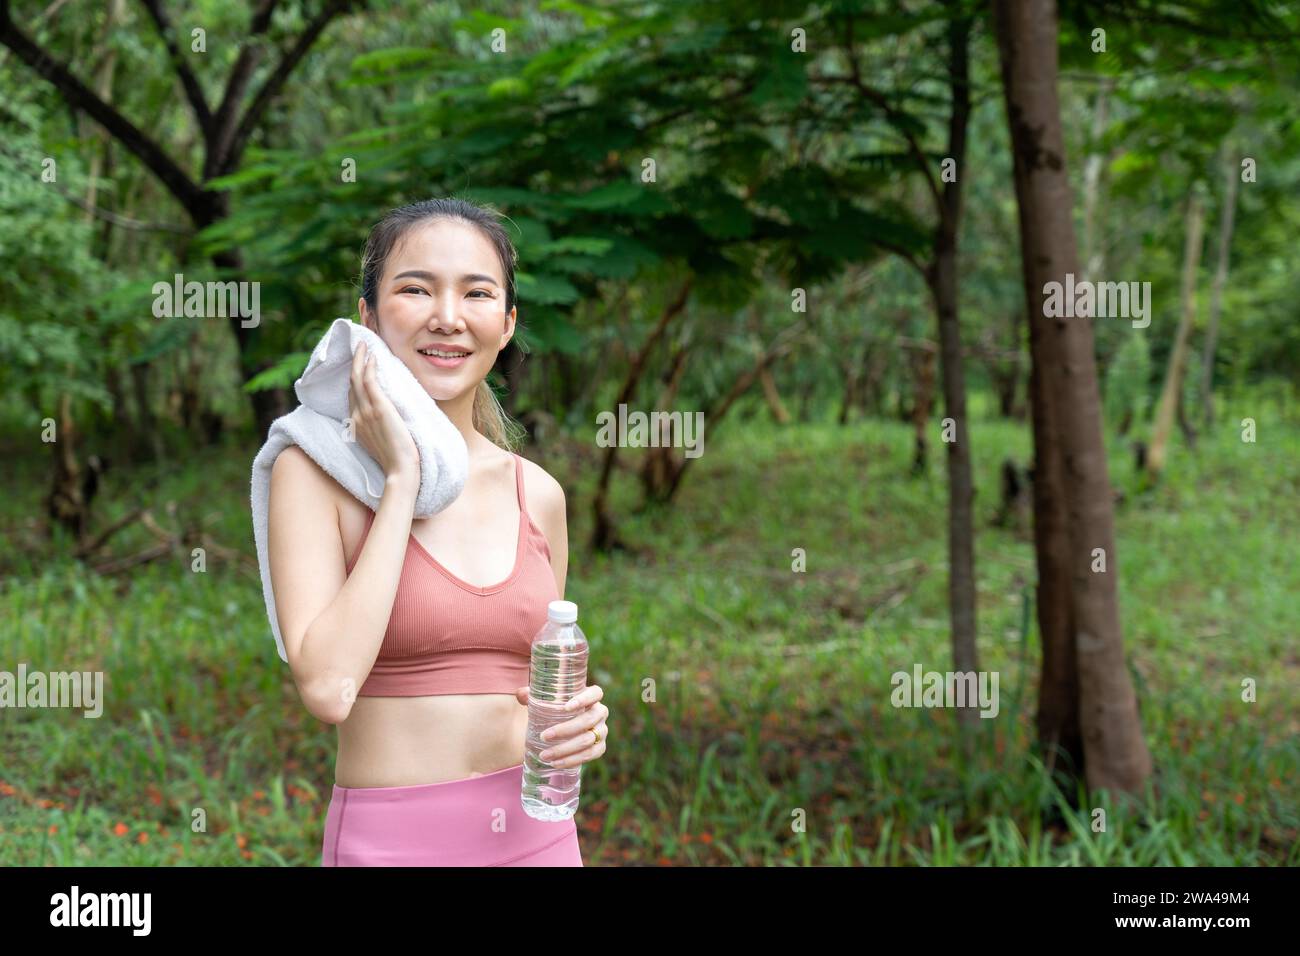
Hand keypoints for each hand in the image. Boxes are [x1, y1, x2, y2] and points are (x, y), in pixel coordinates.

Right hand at [348, 342, 418, 483]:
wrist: (401, 471)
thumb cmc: (397, 460)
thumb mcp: (382, 441)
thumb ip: (378, 427)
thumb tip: (386, 416)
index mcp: (356, 424)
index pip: (352, 394)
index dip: (354, 377)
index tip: (359, 363)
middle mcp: (357, 416)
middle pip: (351, 383)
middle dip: (354, 362)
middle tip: (359, 346)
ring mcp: (366, 412)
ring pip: (357, 378)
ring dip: (360, 359)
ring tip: (364, 344)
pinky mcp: (379, 409)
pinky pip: (369, 382)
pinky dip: (369, 367)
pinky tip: (373, 357)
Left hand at [513, 684, 609, 769]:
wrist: (567, 729)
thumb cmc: (557, 710)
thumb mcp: (548, 701)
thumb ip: (533, 696)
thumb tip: (521, 694)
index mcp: (592, 697)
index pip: (596, 693)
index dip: (584, 699)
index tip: (566, 707)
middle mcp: (600, 712)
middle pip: (588, 720)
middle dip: (565, 730)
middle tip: (544, 736)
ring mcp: (602, 731)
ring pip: (587, 740)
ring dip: (565, 749)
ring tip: (545, 755)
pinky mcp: (600, 747)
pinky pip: (590, 755)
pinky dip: (572, 760)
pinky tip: (556, 763)